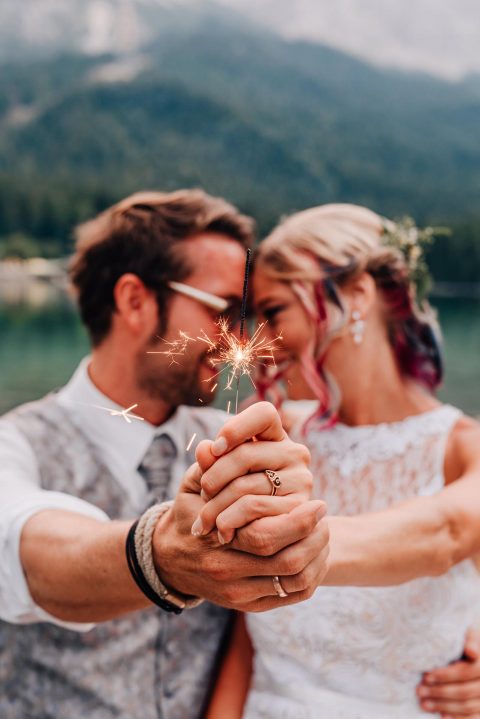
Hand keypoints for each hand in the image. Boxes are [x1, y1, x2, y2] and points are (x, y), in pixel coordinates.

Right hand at [152, 402, 329, 610]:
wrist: (169, 558)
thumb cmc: (188, 513)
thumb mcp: (191, 487)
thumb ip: (205, 467)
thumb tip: (211, 445)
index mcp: (215, 543)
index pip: (267, 536)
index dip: (299, 521)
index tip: (318, 502)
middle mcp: (228, 572)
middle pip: (289, 562)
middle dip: (316, 538)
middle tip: (326, 515)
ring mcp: (240, 593)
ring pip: (296, 581)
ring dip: (318, 556)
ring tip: (324, 532)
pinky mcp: (250, 606)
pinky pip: (293, 594)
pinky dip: (313, 575)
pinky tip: (316, 553)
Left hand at [193, 401, 313, 543]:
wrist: (243, 543)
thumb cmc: (224, 499)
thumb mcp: (210, 476)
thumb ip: (208, 462)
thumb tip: (205, 449)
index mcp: (274, 436)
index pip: (263, 414)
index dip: (236, 428)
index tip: (215, 448)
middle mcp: (294, 454)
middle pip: (244, 454)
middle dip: (213, 478)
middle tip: (202, 495)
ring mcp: (301, 480)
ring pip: (246, 487)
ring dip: (216, 507)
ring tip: (205, 521)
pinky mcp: (299, 509)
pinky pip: (255, 510)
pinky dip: (230, 521)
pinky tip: (221, 531)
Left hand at [417, 628, 479, 716]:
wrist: (473, 653)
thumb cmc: (466, 641)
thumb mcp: (469, 635)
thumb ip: (470, 640)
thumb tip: (470, 650)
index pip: (465, 672)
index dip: (445, 675)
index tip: (426, 676)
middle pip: (464, 691)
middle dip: (439, 692)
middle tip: (419, 691)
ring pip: (467, 706)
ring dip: (443, 706)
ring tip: (424, 704)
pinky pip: (473, 717)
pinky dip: (457, 718)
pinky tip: (442, 717)